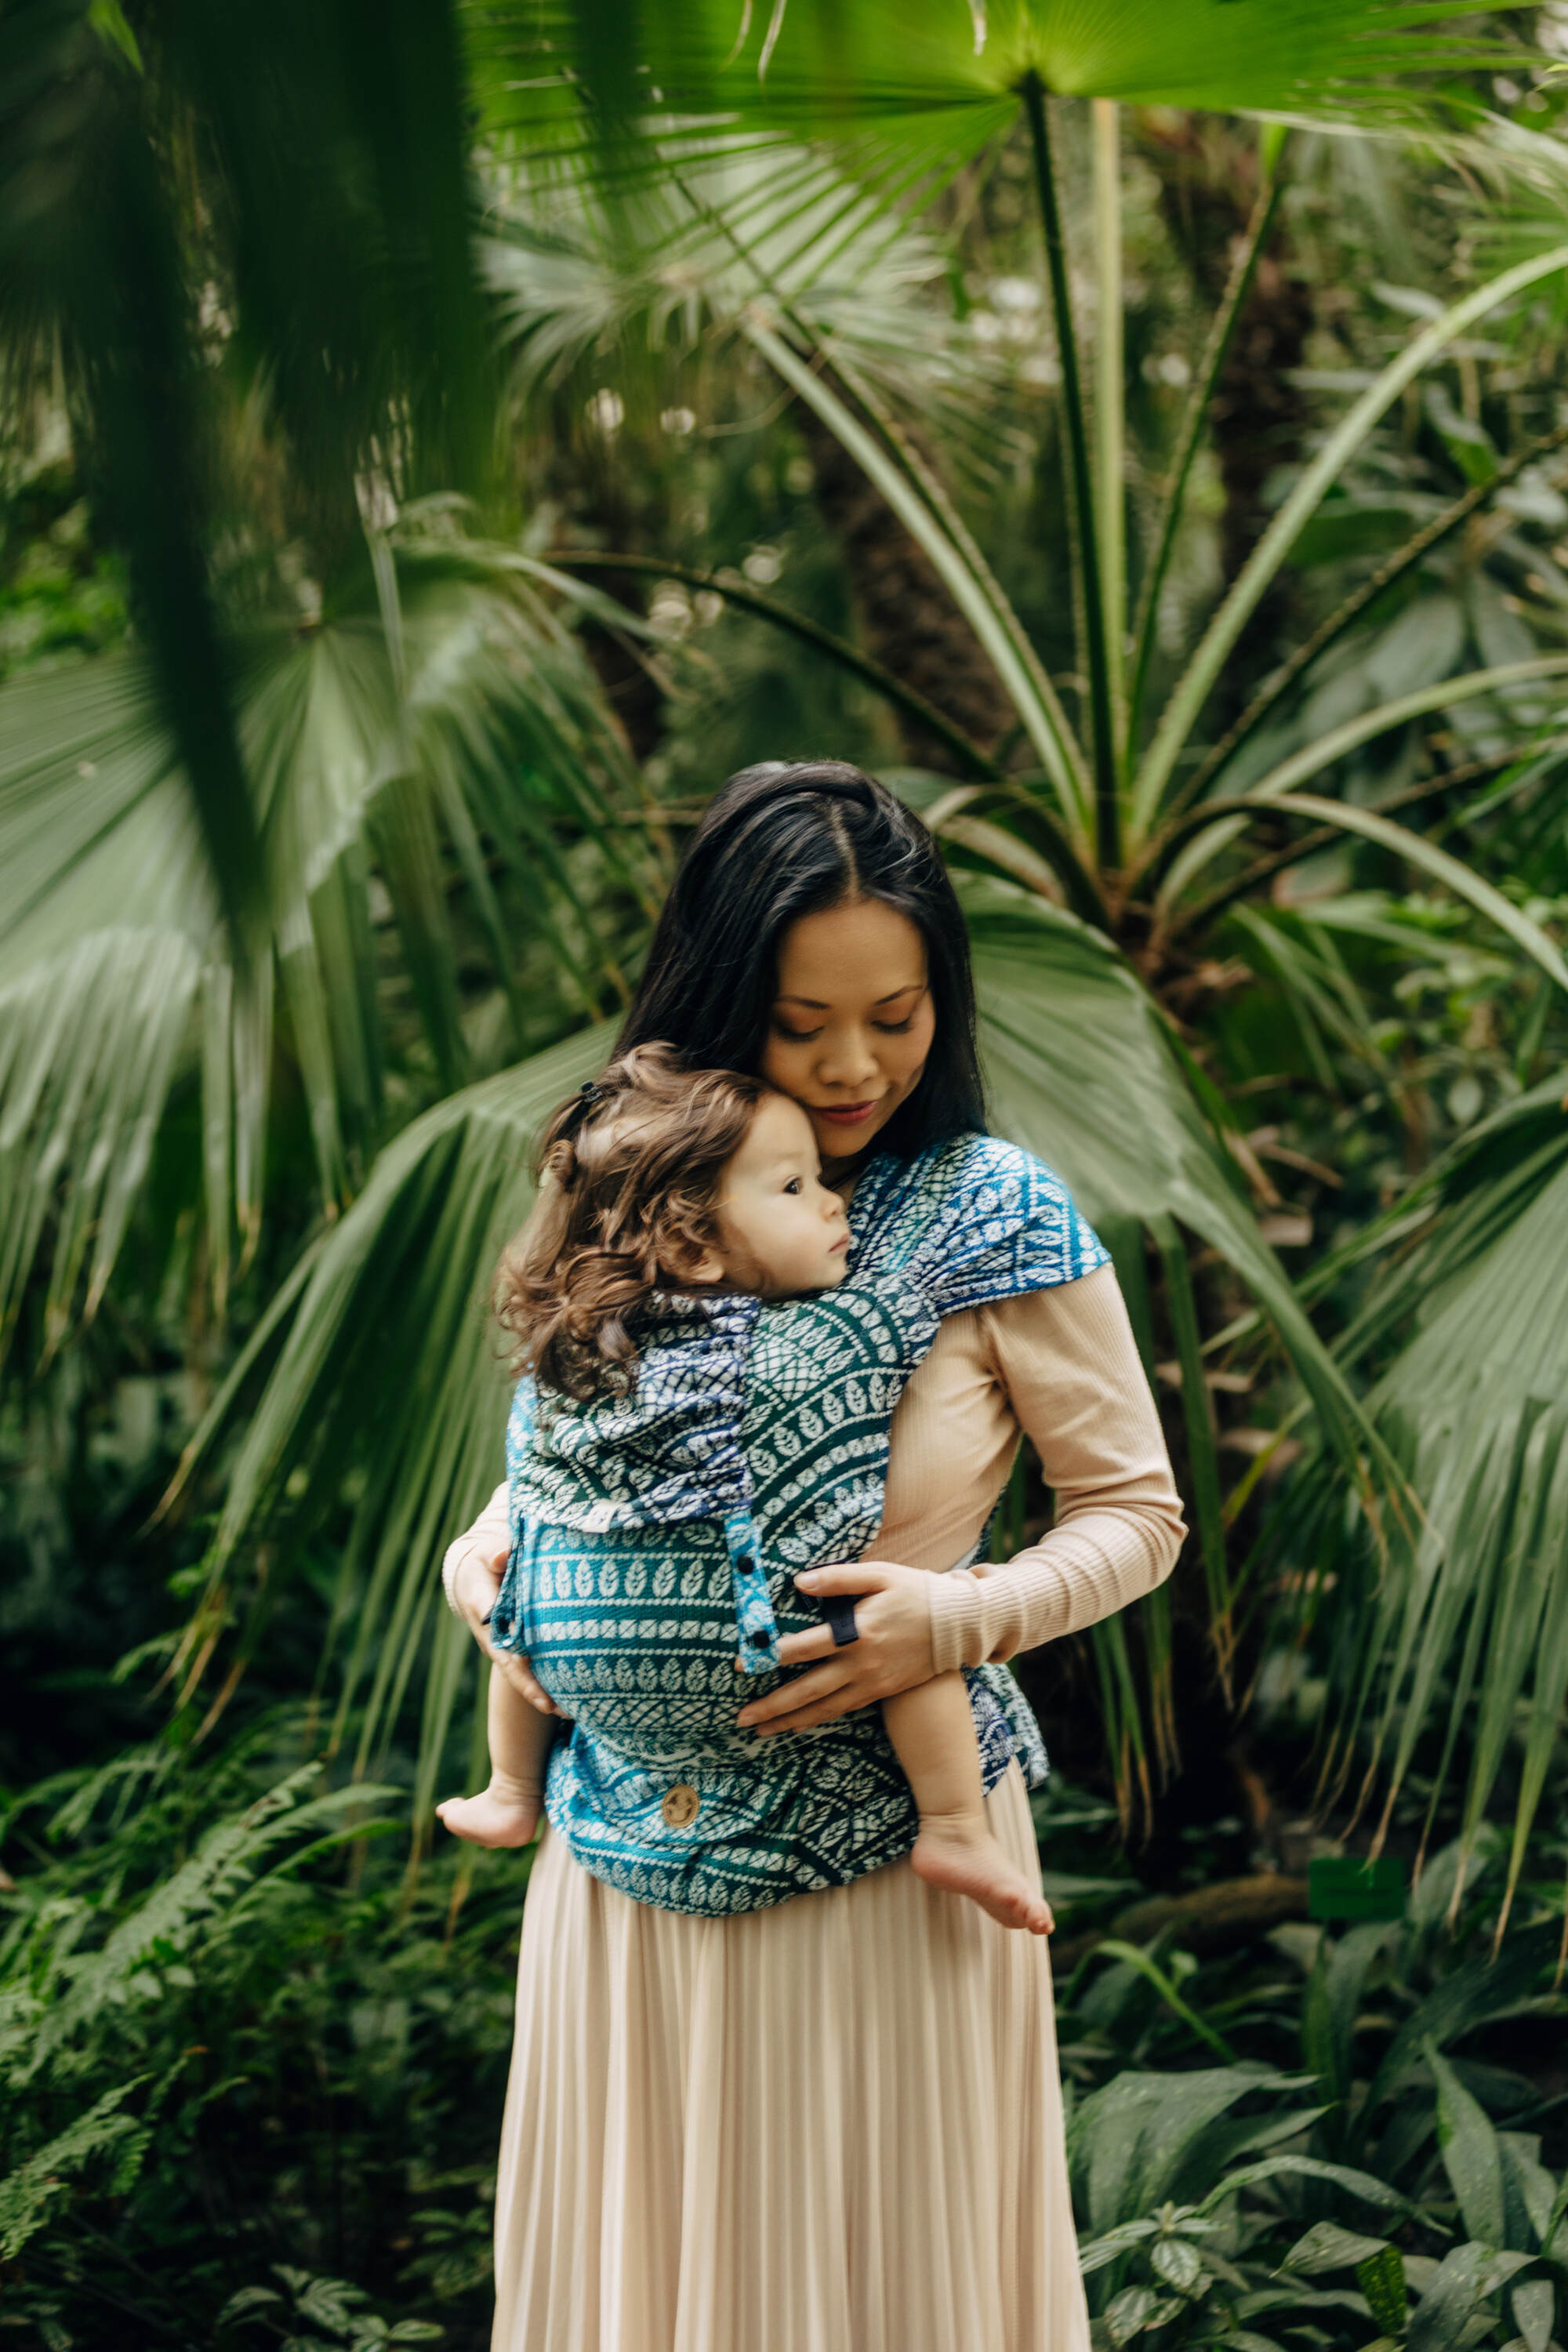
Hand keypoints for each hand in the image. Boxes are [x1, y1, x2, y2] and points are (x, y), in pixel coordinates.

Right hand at [449, 1539, 561, 1717]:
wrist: (473, 1579)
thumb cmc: (485, 1563)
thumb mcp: (487, 1554)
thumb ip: (496, 1553)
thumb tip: (502, 1556)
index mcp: (484, 1612)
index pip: (499, 1637)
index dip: (513, 1657)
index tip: (527, 1670)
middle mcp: (492, 1637)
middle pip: (511, 1667)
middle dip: (531, 1688)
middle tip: (553, 1707)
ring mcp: (502, 1647)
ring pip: (521, 1675)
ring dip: (542, 1693)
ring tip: (569, 1711)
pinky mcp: (515, 1650)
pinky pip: (530, 1669)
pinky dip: (546, 1684)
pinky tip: (570, 1698)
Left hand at [736, 1559, 934, 1736]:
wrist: (959, 1624)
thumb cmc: (916, 1591)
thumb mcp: (879, 1574)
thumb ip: (838, 1578)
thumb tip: (799, 1581)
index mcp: (857, 1632)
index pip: (805, 1647)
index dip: (771, 1654)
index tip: (741, 1661)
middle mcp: (861, 1663)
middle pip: (809, 1690)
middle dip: (773, 1705)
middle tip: (742, 1718)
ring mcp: (872, 1682)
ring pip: (824, 1708)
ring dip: (790, 1721)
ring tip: (760, 1731)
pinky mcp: (880, 1691)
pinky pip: (843, 1710)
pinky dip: (817, 1719)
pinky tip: (797, 1724)